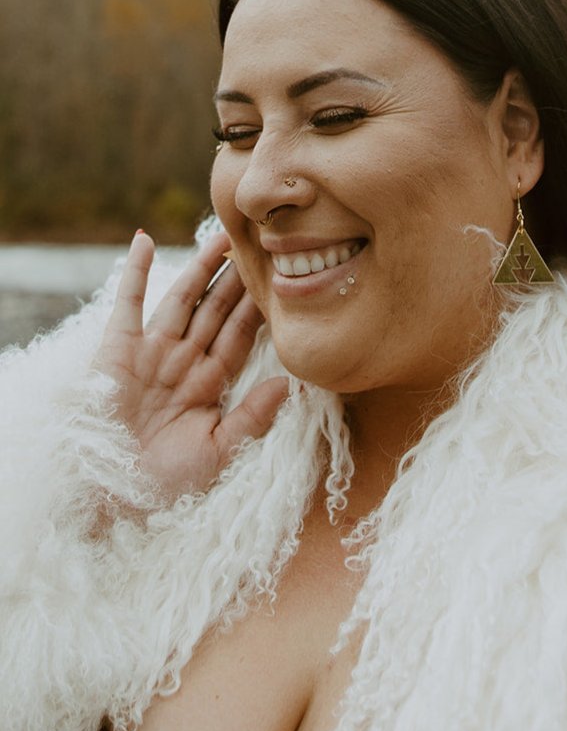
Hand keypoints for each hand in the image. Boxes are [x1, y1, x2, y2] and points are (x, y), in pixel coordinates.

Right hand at [96, 230, 288, 498]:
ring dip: (201, 267)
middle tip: (260, 244)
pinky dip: (134, 271)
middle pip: (217, 309)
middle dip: (237, 279)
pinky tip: (144, 240)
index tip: (280, 279)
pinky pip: (128, 302)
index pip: (240, 333)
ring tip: (222, 236)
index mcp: (209, 381)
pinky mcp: (117, 348)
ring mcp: (151, 351)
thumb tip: (288, 383)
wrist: (113, 493)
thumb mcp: (219, 449)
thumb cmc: (167, 480)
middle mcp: (183, 359)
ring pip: (183, 298)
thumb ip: (252, 416)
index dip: (258, 306)